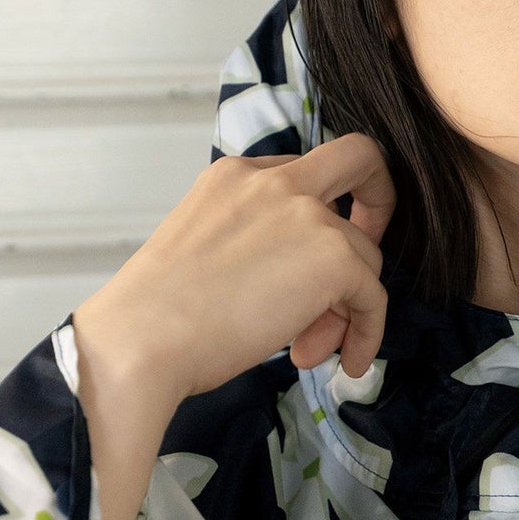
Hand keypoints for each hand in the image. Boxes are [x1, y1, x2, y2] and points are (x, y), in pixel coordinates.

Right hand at [72, 133, 396, 408]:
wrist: (140, 343)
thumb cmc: (158, 316)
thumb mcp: (208, 248)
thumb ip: (259, 241)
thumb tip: (306, 282)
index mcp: (236, 175)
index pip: (304, 174)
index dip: (323, 210)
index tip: (320, 248)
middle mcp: (274, 180)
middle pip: (359, 159)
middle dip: (378, 203)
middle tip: (360, 263)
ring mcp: (307, 213)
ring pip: (365, 255)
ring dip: (344, 309)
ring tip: (305, 349)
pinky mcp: (334, 256)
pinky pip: (374, 295)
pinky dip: (367, 331)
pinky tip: (344, 360)